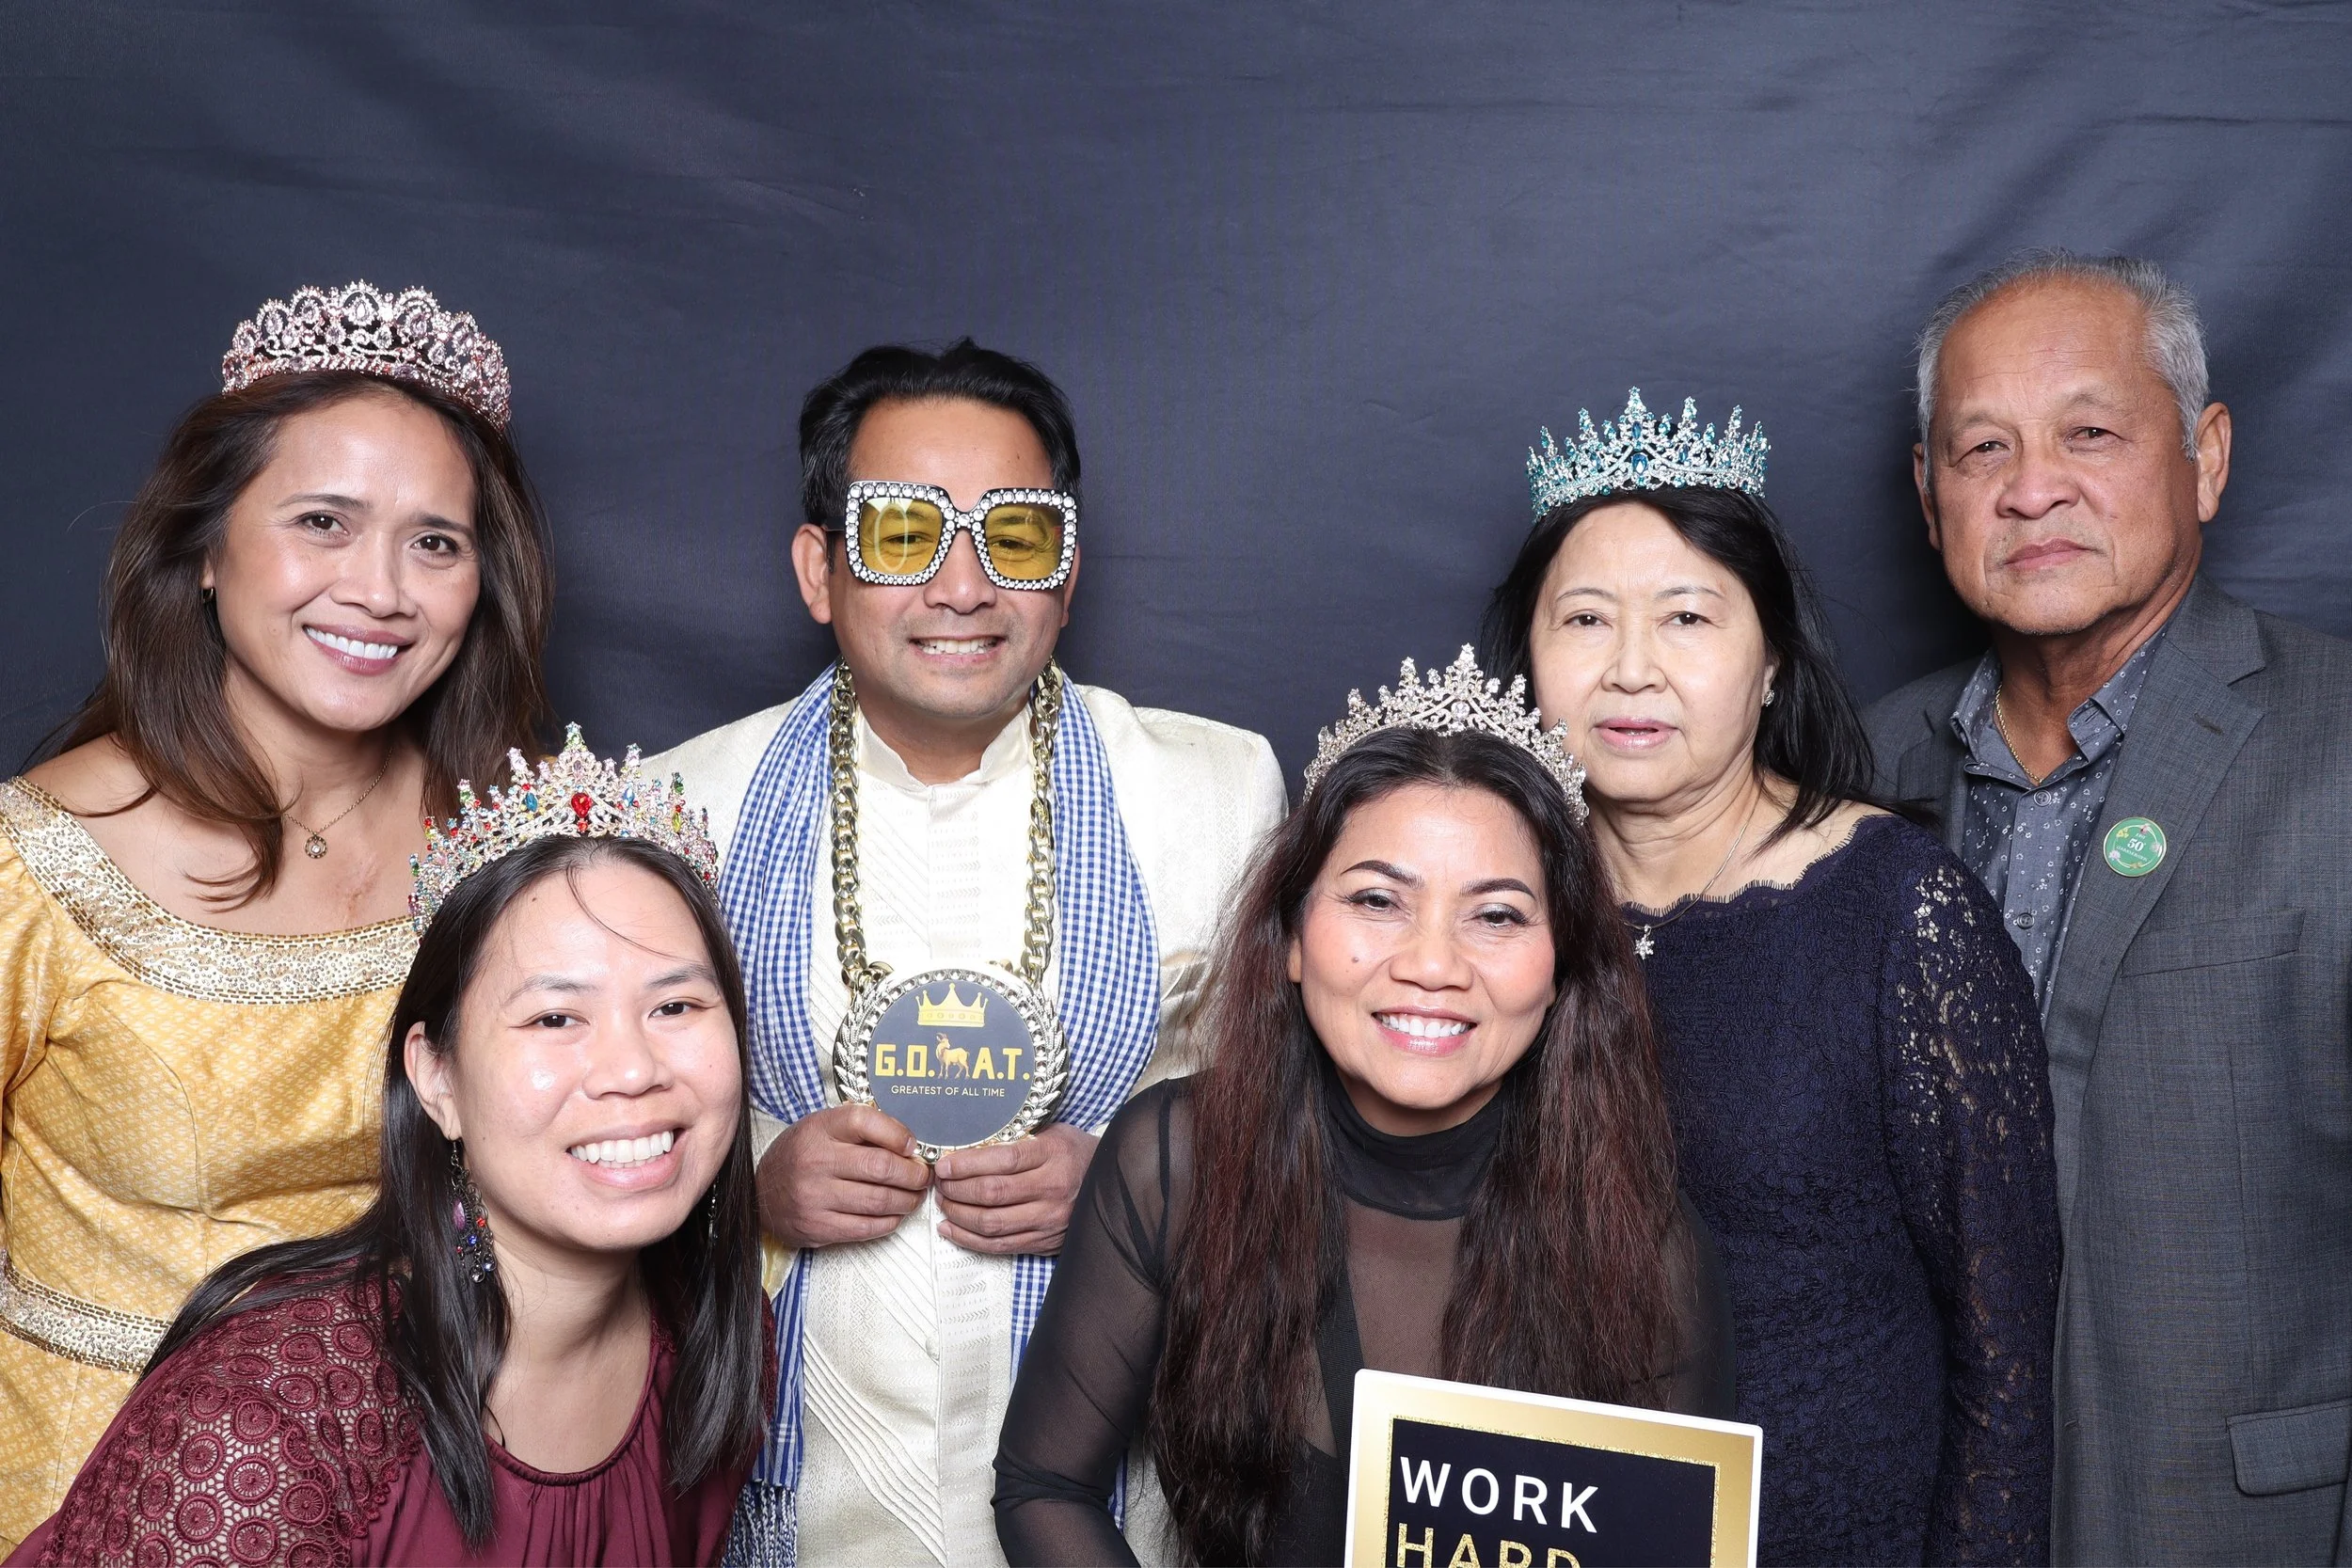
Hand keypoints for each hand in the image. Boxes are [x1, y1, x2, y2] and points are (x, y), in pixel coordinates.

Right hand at [755, 1104, 931, 1249]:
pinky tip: (894, 1214)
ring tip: (914, 1196)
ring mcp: (815, 1197)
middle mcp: (816, 1161)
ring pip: (879, 1200)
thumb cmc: (802, 1155)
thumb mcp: (823, 1127)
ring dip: (907, 1200)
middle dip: (913, 1174)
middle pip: (880, 1166)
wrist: (760, 1192)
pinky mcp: (818, 1226)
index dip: (898, 1134)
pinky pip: (866, 1227)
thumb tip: (909, 1144)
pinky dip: (890, 1221)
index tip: (913, 1146)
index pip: (865, 1122)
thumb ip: (861, 1128)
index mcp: (820, 1129)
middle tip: (923, 1176)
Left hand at [932, 1124, 1098, 1254]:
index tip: (944, 1164)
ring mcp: (1049, 1219)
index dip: (967, 1164)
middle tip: (939, 1183)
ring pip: (992, 1223)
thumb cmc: (1074, 1153)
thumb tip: (968, 1145)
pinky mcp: (1044, 1241)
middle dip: (956, 1189)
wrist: (1111, 1183)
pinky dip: (969, 1239)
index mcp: (1053, 1154)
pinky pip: (999, 1245)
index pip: (1003, 1160)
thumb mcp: (1052, 1133)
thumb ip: (1017, 1138)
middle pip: (992, 1193)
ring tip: (943, 1202)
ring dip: (958, 1214)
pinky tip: (950, 1228)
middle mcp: (1052, 1189)